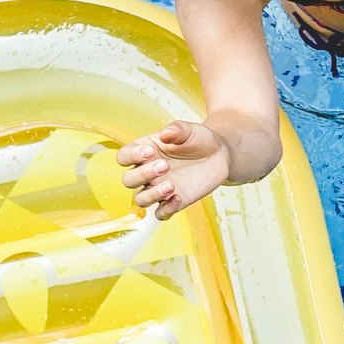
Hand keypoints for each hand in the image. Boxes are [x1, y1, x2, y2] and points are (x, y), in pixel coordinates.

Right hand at [119, 119, 235, 219]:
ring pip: (140, 199)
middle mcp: (146, 172)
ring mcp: (158, 188)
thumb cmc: (199, 139)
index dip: (131, 156)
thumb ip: (176, 130)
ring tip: (171, 186)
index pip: (124, 157)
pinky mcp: (173, 201)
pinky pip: (161, 213)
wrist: (219, 155)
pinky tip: (179, 198)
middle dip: (143, 174)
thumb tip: (164, 134)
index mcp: (144, 151)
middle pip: (129, 180)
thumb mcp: (190, 130)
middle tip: (165, 166)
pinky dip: (166, 209)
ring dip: (151, 195)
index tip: (149, 152)